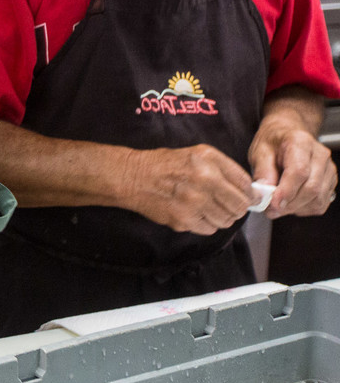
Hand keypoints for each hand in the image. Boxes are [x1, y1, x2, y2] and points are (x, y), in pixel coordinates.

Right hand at [124, 144, 253, 233]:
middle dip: (238, 207)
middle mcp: (204, 181)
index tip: (248, 197)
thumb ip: (225, 168)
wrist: (133, 177)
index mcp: (209, 162)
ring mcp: (194, 203)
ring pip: (227, 220)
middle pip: (240, 205)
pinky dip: (207, 224)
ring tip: (210, 208)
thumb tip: (250, 190)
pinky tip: (196, 213)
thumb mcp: (198, 153)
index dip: (249, 193)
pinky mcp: (184, 220)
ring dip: (222, 217)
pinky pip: (210, 229)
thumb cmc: (165, 164)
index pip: (245, 185)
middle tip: (229, 205)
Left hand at [249, 121, 336, 217]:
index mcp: (301, 142)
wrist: (287, 135)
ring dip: (296, 208)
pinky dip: (304, 209)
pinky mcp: (331, 182)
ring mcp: (329, 169)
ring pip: (318, 198)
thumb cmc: (273, 142)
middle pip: (311, 188)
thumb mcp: (259, 151)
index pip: (299, 171)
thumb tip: (265, 193)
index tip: (273, 204)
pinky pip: (321, 203)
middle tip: (270, 210)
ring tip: (278, 205)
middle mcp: (320, 155)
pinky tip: (291, 203)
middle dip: (289, 204)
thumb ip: (262, 171)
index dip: (286, 191)